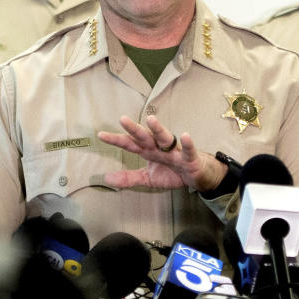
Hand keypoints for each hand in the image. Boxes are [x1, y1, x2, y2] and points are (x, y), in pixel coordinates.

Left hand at [97, 115, 227, 190]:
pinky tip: (185, 135)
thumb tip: (107, 179)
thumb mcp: (148, 178)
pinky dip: (188, 144)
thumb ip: (129, 178)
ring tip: (151, 120)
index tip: (101, 135)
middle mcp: (160, 148)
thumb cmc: (173, 172)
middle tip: (122, 119)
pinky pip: (188, 151)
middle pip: (145, 137)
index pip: (130, 144)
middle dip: (134, 129)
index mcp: (149, 151)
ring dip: (158, 129)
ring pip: (166, 138)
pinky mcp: (190, 158)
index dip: (116, 140)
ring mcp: (175, 151)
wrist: (197, 176)